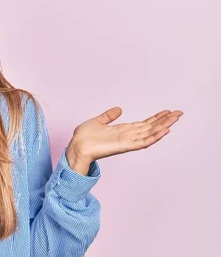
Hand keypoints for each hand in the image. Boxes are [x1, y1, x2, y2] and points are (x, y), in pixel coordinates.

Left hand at [68, 107, 183, 166]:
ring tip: (176, 118)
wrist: (77, 146)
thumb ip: (109, 116)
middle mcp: (127, 136)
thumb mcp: (98, 121)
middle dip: (165, 120)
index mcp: (122, 130)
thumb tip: (118, 109)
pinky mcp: (125, 146)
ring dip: (164, 126)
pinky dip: (155, 136)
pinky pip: (144, 142)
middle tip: (179, 112)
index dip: (155, 118)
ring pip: (150, 133)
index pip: (143, 124)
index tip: (167, 111)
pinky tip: (165, 130)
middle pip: (151, 127)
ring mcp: (128, 141)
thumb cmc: (84, 137)